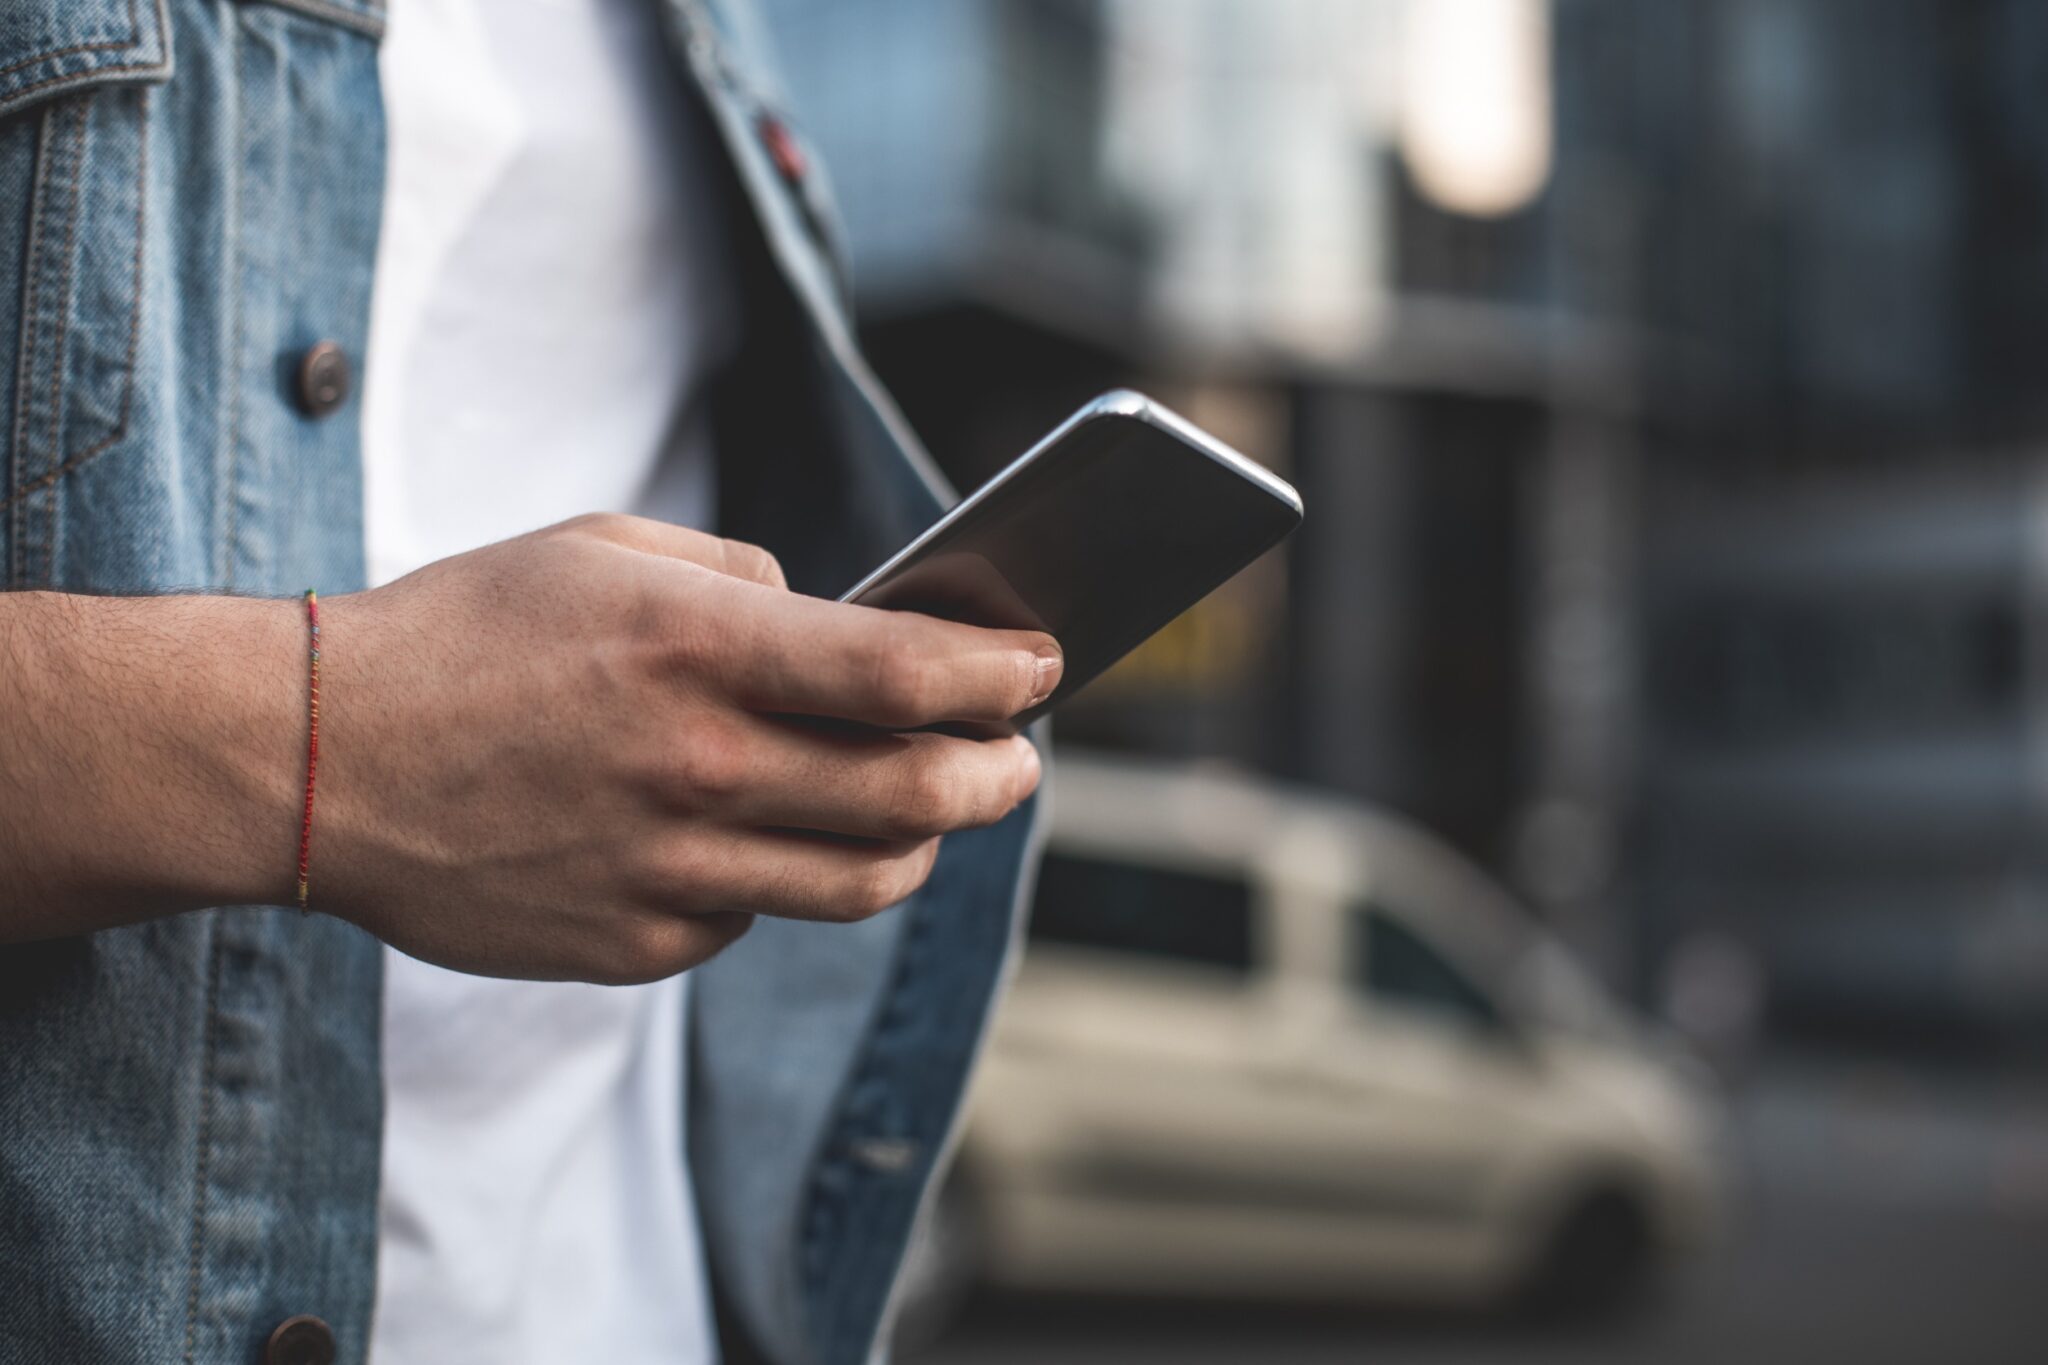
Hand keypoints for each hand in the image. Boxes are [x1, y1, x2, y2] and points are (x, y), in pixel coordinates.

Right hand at [313, 515, 1056, 982]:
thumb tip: (841, 624)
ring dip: (920, 843)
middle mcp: (698, 767)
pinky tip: (758, 837)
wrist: (317, 758)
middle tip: (1015, 761)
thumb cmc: (466, 633)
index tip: (1043, 668)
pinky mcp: (637, 943)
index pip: (906, 670)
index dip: (1002, 673)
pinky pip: (757, 915)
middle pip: (918, 795)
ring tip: (929, 811)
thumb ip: (741, 579)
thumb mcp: (604, 548)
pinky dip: (783, 876)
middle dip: (998, 776)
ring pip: (864, 880)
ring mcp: (670, 868)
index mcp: (697, 649)